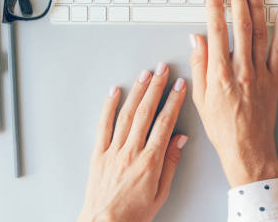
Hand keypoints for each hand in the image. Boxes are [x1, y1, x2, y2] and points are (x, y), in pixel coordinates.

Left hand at [79, 63, 187, 221]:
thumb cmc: (133, 214)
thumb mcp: (161, 193)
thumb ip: (171, 163)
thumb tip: (180, 139)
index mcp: (150, 162)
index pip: (165, 123)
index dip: (173, 101)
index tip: (179, 86)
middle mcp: (131, 152)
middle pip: (146, 112)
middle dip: (156, 87)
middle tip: (163, 69)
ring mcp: (113, 151)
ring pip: (126, 114)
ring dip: (137, 91)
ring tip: (144, 74)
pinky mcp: (98, 153)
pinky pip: (103, 125)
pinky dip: (109, 106)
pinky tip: (115, 92)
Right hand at [190, 0, 277, 186]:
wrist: (247, 149)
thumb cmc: (222, 127)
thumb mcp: (200, 98)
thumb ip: (199, 65)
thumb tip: (197, 38)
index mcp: (220, 73)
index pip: (216, 31)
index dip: (214, 7)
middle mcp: (241, 69)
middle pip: (241, 26)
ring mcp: (260, 73)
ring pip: (260, 33)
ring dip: (258, 7)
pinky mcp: (274, 78)